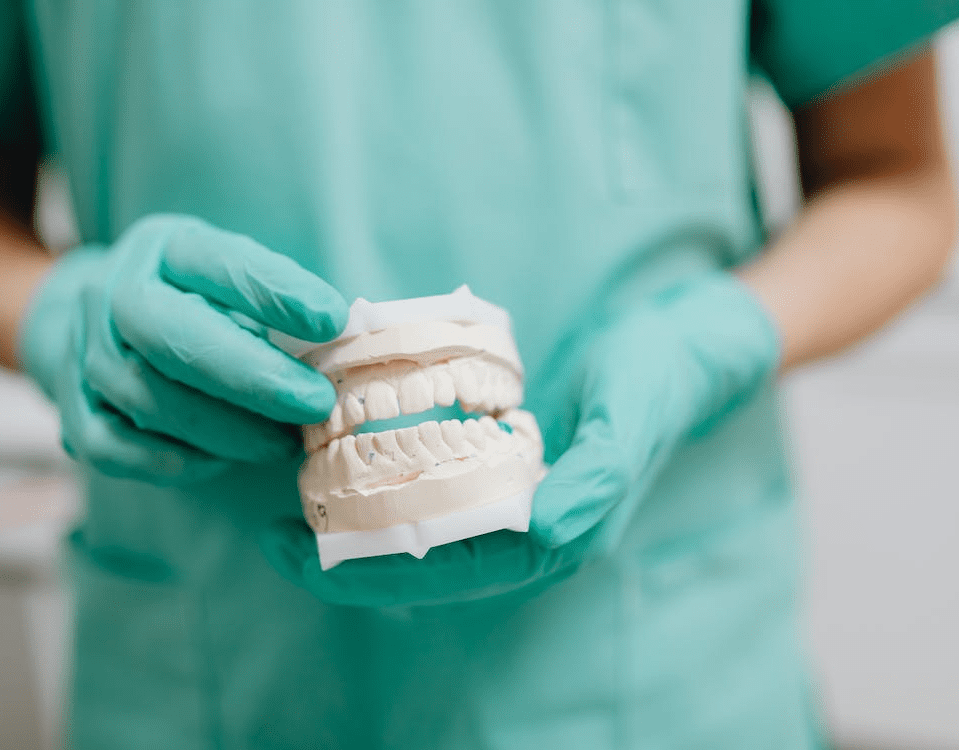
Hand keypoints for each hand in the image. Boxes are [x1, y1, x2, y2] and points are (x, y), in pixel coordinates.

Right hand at [19, 215, 347, 484]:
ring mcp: (86, 352)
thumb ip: (277, 303)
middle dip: (251, 375)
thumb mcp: (232, 276)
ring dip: (222, 429)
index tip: (333, 321)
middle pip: (169, 333)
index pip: (217, 262)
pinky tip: (217, 462)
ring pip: (146, 396)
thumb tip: (346, 340)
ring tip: (282, 444)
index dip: (275, 291)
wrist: (97, 323)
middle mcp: (115, 292)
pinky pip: (111, 447)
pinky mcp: (71, 410)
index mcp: (166, 247)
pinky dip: (168, 460)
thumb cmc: (193, 302)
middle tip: (315, 403)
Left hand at [260, 274, 779, 605]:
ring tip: (289, 500)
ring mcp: (512, 489)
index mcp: (558, 531)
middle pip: (424, 557)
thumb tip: (543, 534)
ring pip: (422, 521)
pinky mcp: (503, 453)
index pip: (454, 572)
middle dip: (348, 554)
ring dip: (358, 516)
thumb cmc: (662, 379)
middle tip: (271, 533)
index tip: (306, 559)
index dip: (377, 574)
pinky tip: (342, 452)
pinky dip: (385, 471)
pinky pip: (433, 476)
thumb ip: (596, 478)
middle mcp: (528, 522)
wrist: (686, 340)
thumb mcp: (632, 416)